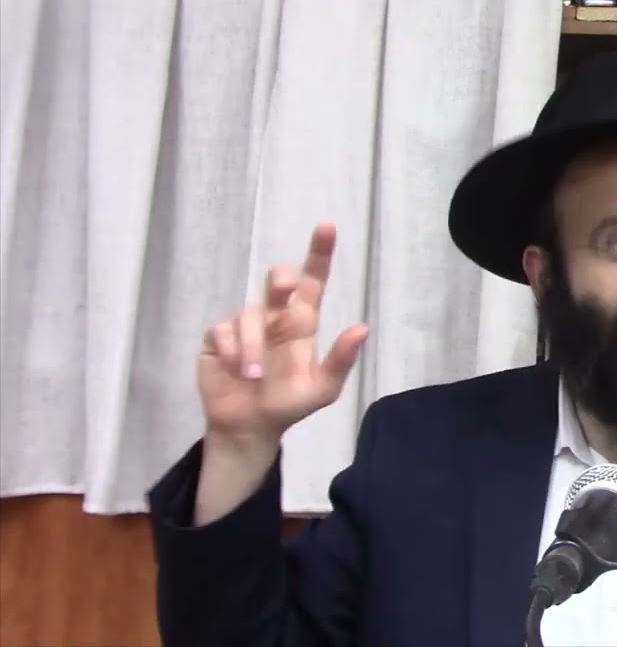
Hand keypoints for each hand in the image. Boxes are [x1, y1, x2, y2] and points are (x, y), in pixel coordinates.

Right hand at [198, 223, 367, 444]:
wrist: (251, 426)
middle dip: (279, 279)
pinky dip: (230, 351)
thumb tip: (362, 328)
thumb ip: (341, 360)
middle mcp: (275, 317)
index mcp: (302, 322)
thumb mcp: (323, 389)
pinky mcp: (217, 337)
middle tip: (282, 286)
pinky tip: (234, 370)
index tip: (327, 227)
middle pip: (277, 281)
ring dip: (251, 345)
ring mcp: (245, 325)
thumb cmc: (289, 403)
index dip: (319, 254)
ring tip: (255, 376)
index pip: (312, 282)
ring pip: (248, 313)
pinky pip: (222, 330)